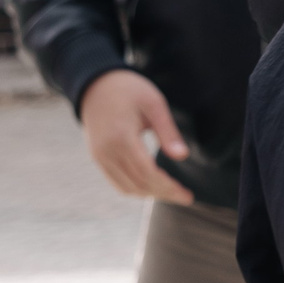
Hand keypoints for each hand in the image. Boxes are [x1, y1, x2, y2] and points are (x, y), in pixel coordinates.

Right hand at [80, 69, 193, 203]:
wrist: (96, 85)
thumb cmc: (130, 90)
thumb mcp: (154, 104)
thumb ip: (168, 132)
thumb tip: (183, 156)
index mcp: (122, 137)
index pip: (147, 173)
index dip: (169, 187)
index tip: (187, 195)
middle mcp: (107, 152)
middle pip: (138, 184)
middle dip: (164, 193)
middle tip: (186, 197)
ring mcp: (99, 157)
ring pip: (126, 188)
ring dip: (150, 194)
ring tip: (172, 193)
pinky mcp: (97, 158)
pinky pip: (117, 182)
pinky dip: (136, 189)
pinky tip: (154, 187)